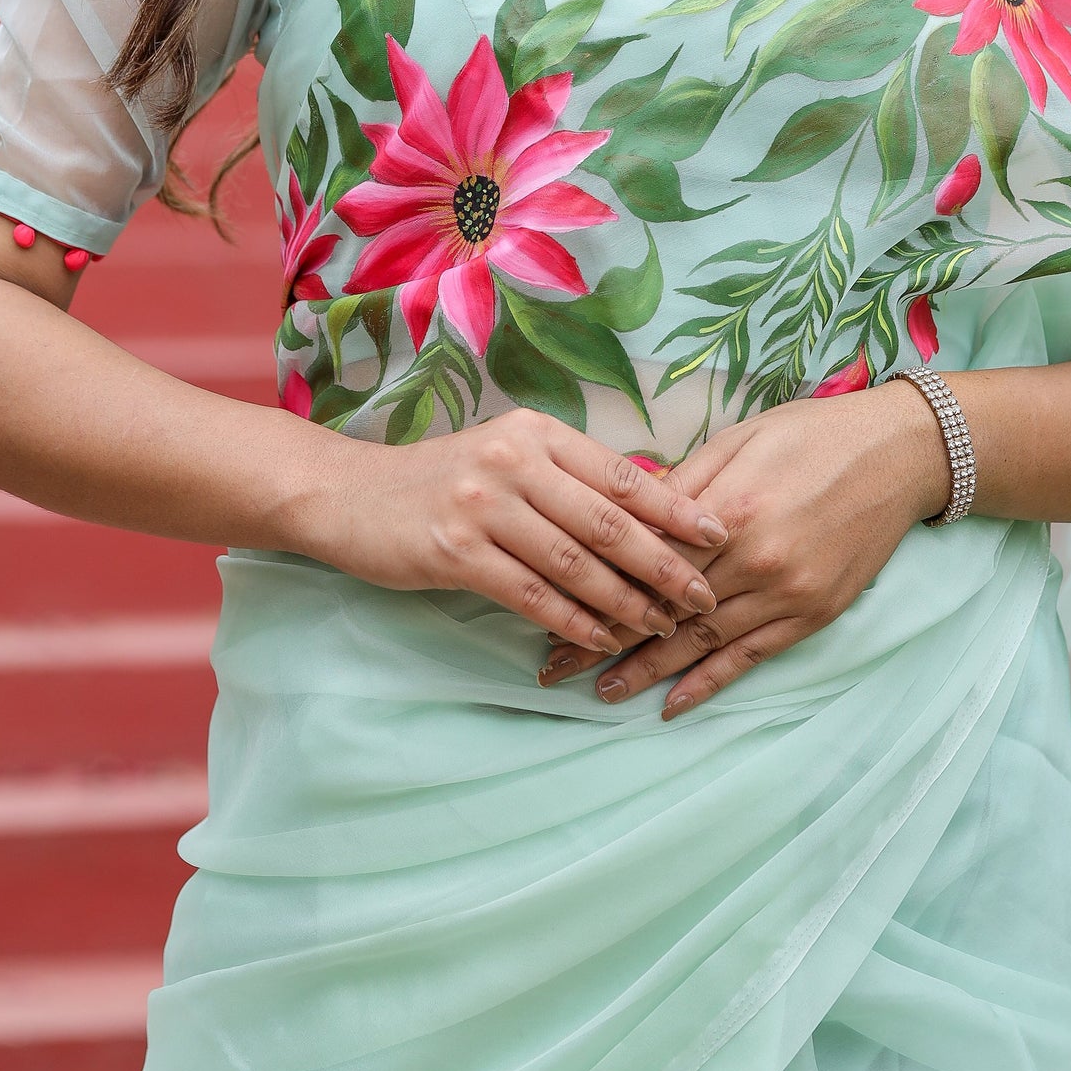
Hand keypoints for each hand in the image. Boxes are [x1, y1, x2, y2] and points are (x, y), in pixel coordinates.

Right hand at [291, 408, 730, 655]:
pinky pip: (530, 594)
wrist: (350, 495)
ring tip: (661, 626)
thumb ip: (568, 475)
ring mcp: (483, 504)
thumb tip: (651, 498)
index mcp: (537, 431)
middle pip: (608, 520)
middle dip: (664, 563)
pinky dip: (572, 620)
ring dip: (625, 601)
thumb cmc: (442, 479)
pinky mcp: (455, 551)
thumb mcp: (508, 455)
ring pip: (574, 562)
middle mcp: (514, 460)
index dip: (675, 508)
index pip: (621, 473)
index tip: (719, 533)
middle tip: (705, 594)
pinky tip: (601, 639)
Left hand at [537, 382, 946, 717]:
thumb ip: (683, 486)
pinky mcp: (814, 614)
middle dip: (606, 640)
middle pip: (665, 609)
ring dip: (648, 671)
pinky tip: (673, 704)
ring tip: (601, 693)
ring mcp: (787, 593)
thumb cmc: (814, 433)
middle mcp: (756, 560)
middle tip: (557, 669)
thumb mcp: (740, 440)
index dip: (598, 590)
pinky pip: (751, 657)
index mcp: (730, 509)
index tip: (553, 613)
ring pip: (702, 642)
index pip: (647, 563)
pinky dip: (709, 683)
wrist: (900, 453)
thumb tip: (623, 515)